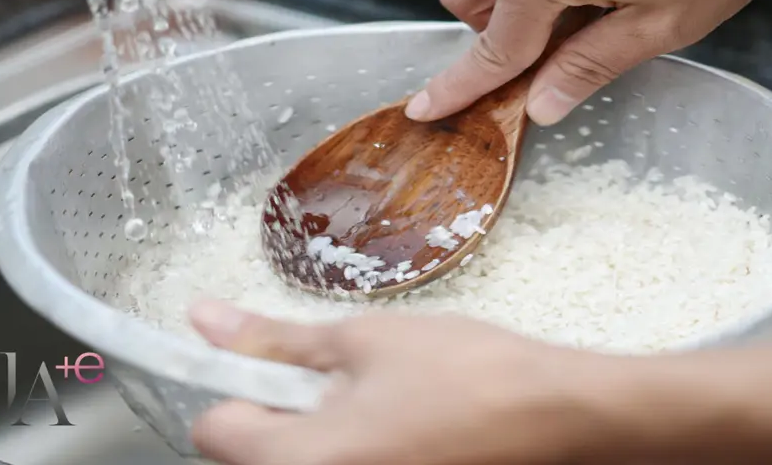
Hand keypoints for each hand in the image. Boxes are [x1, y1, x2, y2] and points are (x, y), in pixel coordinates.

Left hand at [187, 301, 623, 464]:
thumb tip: (208, 321)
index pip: (213, 430)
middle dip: (282, 415)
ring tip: (381, 404)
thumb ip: (275, 341)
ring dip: (321, 435)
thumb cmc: (470, 374)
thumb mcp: (364, 339)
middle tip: (339, 380)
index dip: (239, 386)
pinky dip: (357, 452)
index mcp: (299, 462)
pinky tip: (404, 430)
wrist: (563, 420)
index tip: (272, 364)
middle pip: (255, 456)